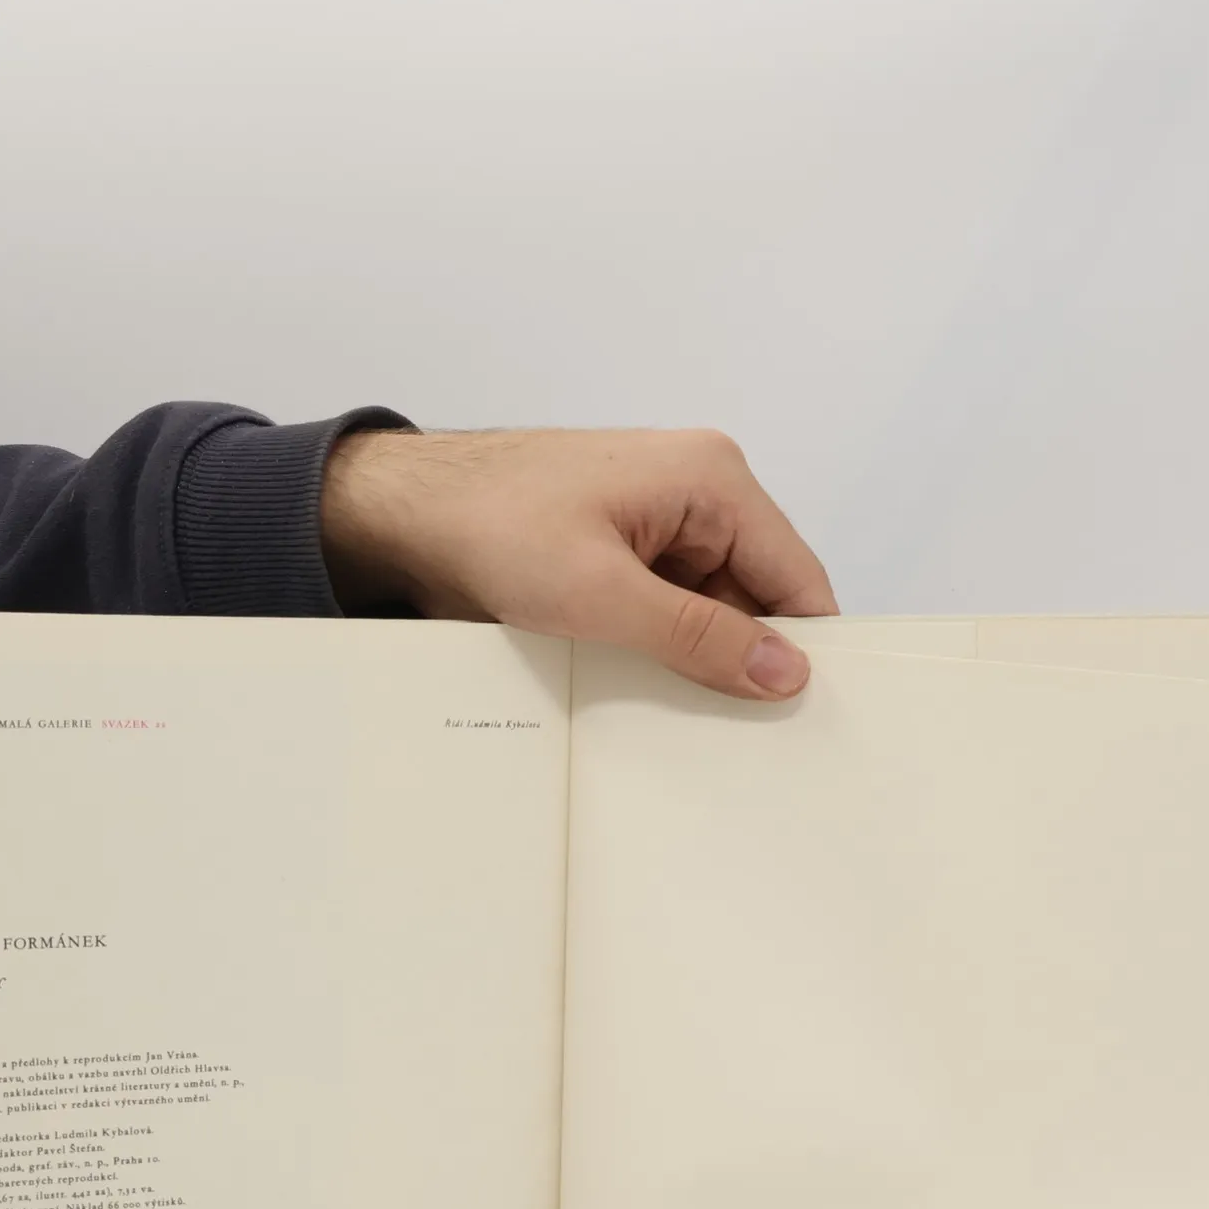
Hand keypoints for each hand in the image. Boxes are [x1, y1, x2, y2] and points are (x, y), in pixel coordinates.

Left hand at [321, 428, 837, 697]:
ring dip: (691, 653)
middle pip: (756, 594)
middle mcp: (697, 489)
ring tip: (666, 701)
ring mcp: (658, 516)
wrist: (405, 509)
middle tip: (728, 728)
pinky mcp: (622, 542)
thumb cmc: (491, 524)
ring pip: (710, 605)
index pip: (796, 575)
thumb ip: (700, 636)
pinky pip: (666, 602)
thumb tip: (785, 673)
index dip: (803, 647)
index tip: (802, 715)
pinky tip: (634, 676)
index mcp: (712, 479)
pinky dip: (656, 641)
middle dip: (740, 656)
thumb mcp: (602, 595)